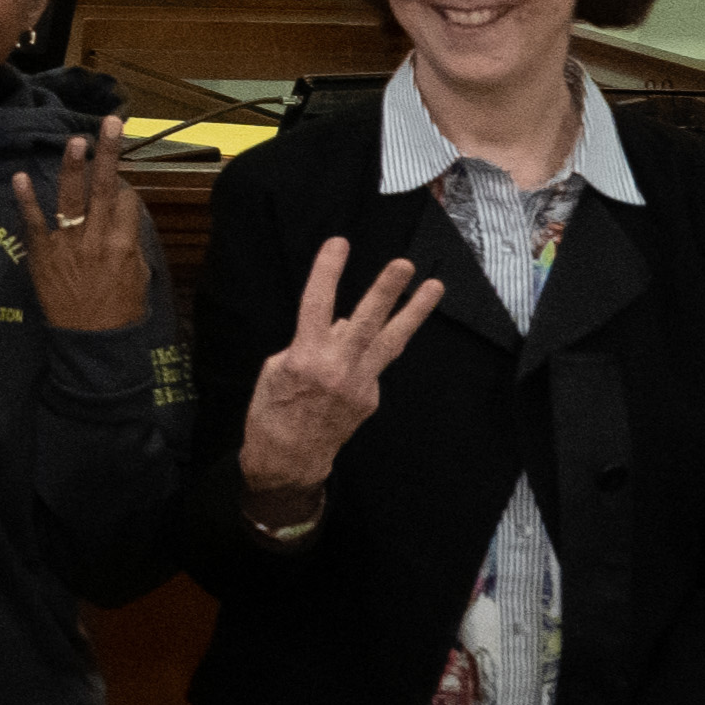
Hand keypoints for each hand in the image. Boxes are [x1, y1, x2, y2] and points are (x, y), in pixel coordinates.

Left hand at [16, 121, 151, 333]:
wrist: (92, 344)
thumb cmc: (120, 312)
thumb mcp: (139, 276)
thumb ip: (131, 244)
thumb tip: (124, 220)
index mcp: (126, 244)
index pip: (128, 200)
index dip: (125, 187)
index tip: (119, 184)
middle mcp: (98, 239)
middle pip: (106, 188)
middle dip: (109, 152)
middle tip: (112, 121)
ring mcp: (68, 246)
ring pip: (71, 199)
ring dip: (72, 167)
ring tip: (75, 140)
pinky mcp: (42, 256)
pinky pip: (34, 223)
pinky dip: (26, 200)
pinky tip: (20, 176)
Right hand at [234, 235, 448, 517]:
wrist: (287, 461)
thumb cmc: (270, 413)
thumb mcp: (275, 371)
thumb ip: (309, 344)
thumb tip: (340, 325)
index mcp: (304, 357)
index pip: (316, 304)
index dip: (328, 271)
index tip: (339, 243)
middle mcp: (337, 368)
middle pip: (366, 322)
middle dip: (386, 291)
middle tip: (404, 264)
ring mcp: (360, 384)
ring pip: (391, 341)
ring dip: (414, 312)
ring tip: (434, 286)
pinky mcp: (371, 399)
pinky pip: (372, 367)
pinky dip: (365, 357)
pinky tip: (350, 363)